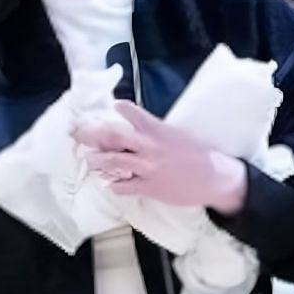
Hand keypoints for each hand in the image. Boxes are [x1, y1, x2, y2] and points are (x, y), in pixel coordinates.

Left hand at [72, 102, 249, 212]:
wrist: (216, 178)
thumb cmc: (201, 154)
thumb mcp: (180, 134)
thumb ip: (158, 130)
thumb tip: (142, 127)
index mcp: (157, 129)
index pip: (131, 113)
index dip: (119, 108)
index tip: (110, 106)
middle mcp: (149, 147)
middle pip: (113, 137)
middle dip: (91, 134)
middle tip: (78, 134)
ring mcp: (148, 168)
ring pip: (114, 162)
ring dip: (98, 161)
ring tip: (90, 160)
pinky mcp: (150, 187)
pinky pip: (125, 186)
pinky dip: (114, 185)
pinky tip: (109, 184)